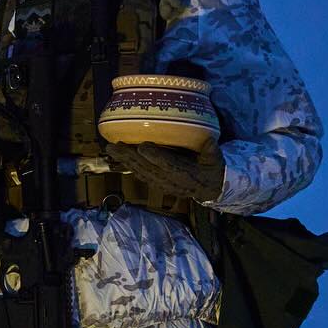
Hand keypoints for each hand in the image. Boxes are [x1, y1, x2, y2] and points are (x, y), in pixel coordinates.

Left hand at [104, 140, 224, 201]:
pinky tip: (118, 158)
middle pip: (148, 168)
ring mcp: (162, 184)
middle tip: (114, 146)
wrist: (209, 187)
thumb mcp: (216, 159)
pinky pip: (140, 175)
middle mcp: (171, 181)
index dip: (156, 156)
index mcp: (187, 174)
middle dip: (130, 157)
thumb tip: (210, 140)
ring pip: (141, 172)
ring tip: (111, 149)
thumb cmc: (212, 168)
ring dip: (125, 161)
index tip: (143, 146)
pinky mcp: (157, 183)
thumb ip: (211, 150)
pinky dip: (128, 166)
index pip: (169, 165)